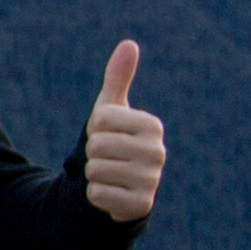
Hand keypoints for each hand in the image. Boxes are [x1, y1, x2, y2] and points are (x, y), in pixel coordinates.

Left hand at [83, 42, 163, 224]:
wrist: (121, 186)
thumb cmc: (115, 141)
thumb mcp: (113, 110)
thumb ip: (118, 78)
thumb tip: (129, 44)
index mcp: (152, 126)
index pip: (100, 120)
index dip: (94, 128)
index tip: (107, 134)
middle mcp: (158, 152)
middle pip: (96, 146)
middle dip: (92, 152)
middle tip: (107, 157)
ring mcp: (152, 180)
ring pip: (95, 170)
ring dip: (93, 173)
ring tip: (109, 173)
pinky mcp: (140, 205)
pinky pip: (96, 194)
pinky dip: (95, 194)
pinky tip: (111, 192)